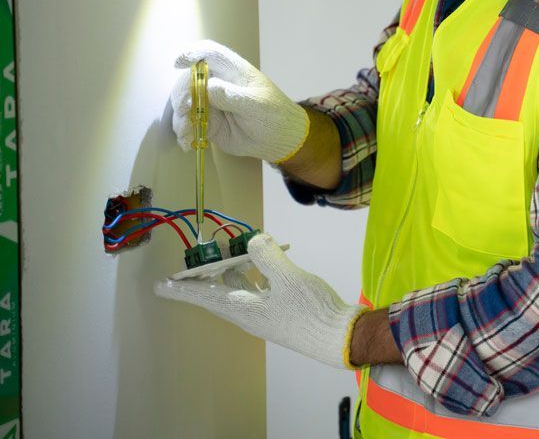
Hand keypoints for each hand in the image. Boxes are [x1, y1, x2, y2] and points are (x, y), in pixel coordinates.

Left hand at [154, 234, 365, 368]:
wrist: (338, 337)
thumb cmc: (310, 311)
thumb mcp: (289, 279)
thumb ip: (268, 256)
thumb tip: (254, 239)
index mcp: (243, 308)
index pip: (204, 295)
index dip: (182, 288)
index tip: (160, 285)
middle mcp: (248, 313)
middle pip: (219, 291)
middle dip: (209, 272)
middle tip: (203, 255)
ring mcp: (265, 314)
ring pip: (239, 291)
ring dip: (233, 271)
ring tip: (231, 253)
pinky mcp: (280, 312)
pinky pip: (256, 291)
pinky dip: (254, 275)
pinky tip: (263, 264)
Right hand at [170, 39, 309, 163]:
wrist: (279, 140)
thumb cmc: (274, 115)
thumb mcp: (257, 106)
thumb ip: (234, 97)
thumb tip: (209, 87)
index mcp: (234, 71)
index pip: (210, 54)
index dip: (192, 54)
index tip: (179, 63)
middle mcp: (219, 84)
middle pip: (190, 80)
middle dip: (182, 94)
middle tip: (184, 109)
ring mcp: (211, 103)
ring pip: (185, 103)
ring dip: (180, 117)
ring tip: (185, 132)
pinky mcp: (208, 121)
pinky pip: (189, 123)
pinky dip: (184, 132)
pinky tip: (187, 143)